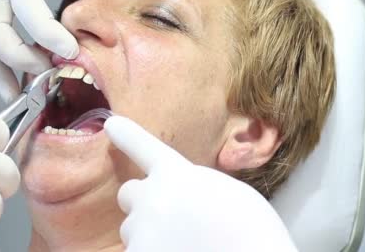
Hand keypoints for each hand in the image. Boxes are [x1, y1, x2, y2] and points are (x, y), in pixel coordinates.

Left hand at [104, 116, 297, 251]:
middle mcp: (152, 196)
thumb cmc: (252, 232)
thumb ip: (194, 185)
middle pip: (129, 194)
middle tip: (168, 220)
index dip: (127, 134)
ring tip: (184, 244)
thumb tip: (179, 195)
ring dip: (148, 235)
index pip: (143, 146)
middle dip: (142, 203)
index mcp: (176, 174)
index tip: (112, 124)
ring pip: (131, 230)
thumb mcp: (229, 191)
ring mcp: (141, 228)